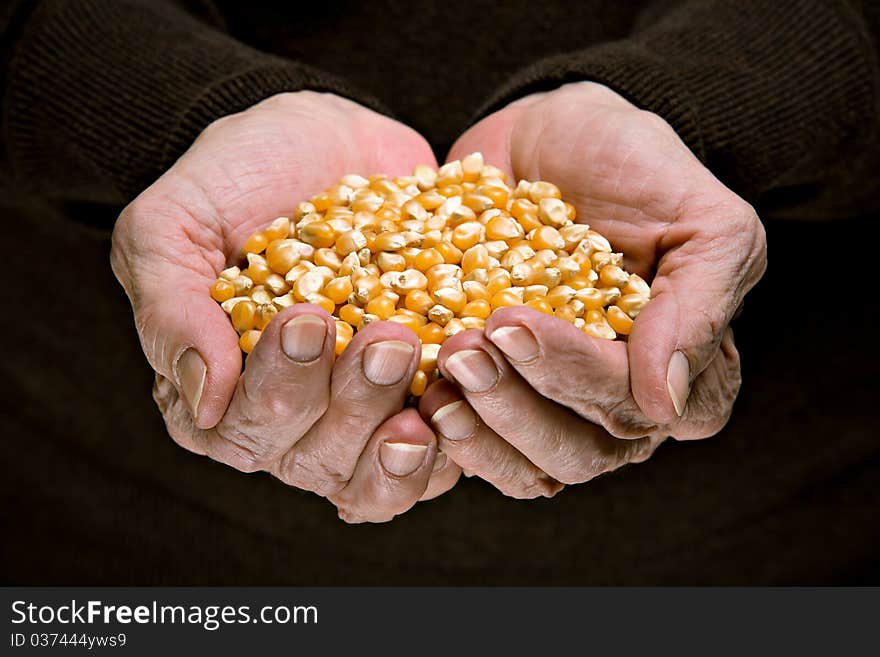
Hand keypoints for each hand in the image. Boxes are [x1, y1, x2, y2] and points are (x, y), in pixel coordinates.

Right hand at [111, 92, 460, 521]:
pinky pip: (442, 453)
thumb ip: (171, 309)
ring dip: (402, 435)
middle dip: (352, 401)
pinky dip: (457, 435)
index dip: (278, 389)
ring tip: (423, 361)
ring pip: (377, 474)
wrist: (330, 141)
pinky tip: (468, 392)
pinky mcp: (421, 398)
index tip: (309, 321)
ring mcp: (359, 416)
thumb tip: (203, 404)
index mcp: (222, 393)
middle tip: (385, 338)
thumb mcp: (174, 223)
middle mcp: (290, 421)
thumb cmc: (239, 178)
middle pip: (316, 457)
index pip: (241, 430)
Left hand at [420, 82, 765, 495]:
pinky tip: (419, 395)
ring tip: (441, 372)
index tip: (517, 325)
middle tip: (465, 348)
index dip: (579, 380)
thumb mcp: (700, 218)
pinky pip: (478, 447)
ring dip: (481, 429)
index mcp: (685, 370)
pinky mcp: (500, 396)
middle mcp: (622, 401)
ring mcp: (557, 404)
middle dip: (518, 406)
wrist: (547, 136)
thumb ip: (701, 305)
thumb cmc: (632, 164)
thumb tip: (666, 403)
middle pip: (582, 453)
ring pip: (529, 466)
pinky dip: (447, 432)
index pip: (639, 412)